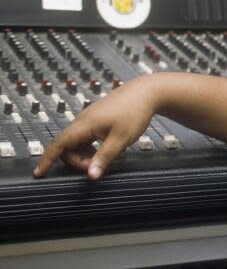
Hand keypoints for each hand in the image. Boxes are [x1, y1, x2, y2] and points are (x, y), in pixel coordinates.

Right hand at [33, 74, 160, 179]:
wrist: (147, 92)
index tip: (38, 173)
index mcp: (84, 124)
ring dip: (84, 155)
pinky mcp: (97, 119)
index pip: (58, 144)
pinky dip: (90, 147)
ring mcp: (89, 118)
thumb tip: (91, 176)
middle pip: (67, 146)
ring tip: (101, 161)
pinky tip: (103, 151)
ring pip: (77, 142)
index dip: (47, 159)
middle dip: (76, 161)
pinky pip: (85, 137)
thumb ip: (104, 158)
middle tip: (95, 168)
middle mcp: (83, 120)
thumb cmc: (135, 112)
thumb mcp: (120, 140)